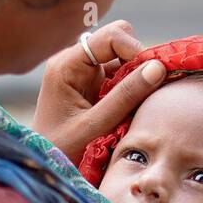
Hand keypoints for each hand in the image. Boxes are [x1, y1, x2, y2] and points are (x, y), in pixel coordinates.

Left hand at [32, 20, 166, 164]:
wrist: (44, 165)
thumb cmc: (61, 150)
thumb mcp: (94, 126)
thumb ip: (125, 97)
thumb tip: (158, 68)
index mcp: (67, 64)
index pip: (111, 36)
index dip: (137, 50)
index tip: (156, 74)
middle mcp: (74, 61)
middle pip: (118, 39)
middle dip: (138, 59)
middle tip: (149, 86)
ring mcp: (84, 72)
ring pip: (122, 57)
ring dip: (137, 75)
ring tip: (142, 100)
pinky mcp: (93, 85)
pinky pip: (120, 75)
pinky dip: (132, 86)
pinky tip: (134, 106)